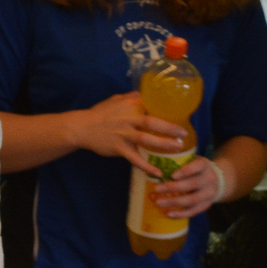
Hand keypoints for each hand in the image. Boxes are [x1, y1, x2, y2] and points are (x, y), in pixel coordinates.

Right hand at [68, 93, 186, 174]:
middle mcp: (128, 118)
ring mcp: (124, 133)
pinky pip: (135, 158)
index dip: (167, 110)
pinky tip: (157, 173)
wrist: (82, 127)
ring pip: (146, 139)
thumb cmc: (99, 113)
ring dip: (163, 144)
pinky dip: (146, 166)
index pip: (152, 105)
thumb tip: (146, 94)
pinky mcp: (119, 147)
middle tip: (184, 134)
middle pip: (152, 122)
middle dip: (170, 128)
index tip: (181, 115)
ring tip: (177, 148)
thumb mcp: (115, 100)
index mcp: (130, 105)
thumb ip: (131, 97)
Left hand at [154, 156, 222, 218]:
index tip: (172, 175)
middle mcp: (209, 179)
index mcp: (204, 165)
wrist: (216, 180)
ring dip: (174, 202)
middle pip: (192, 184)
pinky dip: (181, 214)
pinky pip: (193, 211)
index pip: (197, 167)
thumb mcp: (191, 160)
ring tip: (158, 202)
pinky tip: (168, 214)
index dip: (185, 171)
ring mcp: (209, 194)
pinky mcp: (206, 205)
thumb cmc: (196, 169)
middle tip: (156, 189)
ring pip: (192, 200)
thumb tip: (155, 166)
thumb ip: (178, 162)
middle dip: (173, 187)